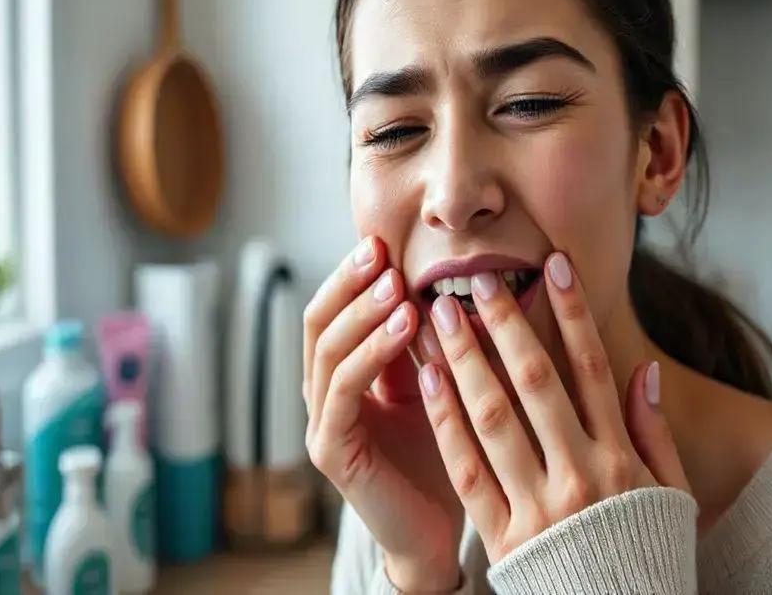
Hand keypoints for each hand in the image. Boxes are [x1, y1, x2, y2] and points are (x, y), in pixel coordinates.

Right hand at [303, 236, 462, 590]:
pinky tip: (407, 324)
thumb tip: (454, 276)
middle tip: (379, 250)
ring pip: (327, 350)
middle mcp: (322, 395)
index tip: (384, 240)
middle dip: (348, 281)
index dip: (352, 274)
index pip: (333, 310)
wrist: (436, 530)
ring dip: (363, 311)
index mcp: (343, 375)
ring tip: (396, 282)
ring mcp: (321, 423)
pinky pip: (345, 389)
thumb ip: (431, 339)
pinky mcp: (331, 450)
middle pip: (317, 321)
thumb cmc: (443, 455)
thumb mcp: (437, 384)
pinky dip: (374, 351)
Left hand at [417, 251, 689, 562]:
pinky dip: (445, 420)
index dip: (572, 312)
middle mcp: (579, 475)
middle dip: (504, 323)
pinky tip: (428, 379)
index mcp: (621, 460)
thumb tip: (643, 371)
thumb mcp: (671, 494)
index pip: (591, 368)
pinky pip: (466, 468)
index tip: (553, 265)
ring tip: (439, 316)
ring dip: (464, 359)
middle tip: (478, 278)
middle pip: (535, 382)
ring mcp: (537, 506)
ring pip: (493, 417)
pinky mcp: (501, 535)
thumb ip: (654, 432)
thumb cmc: (646, 553)